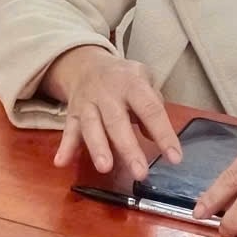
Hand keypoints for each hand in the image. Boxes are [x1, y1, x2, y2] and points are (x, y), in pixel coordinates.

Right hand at [47, 49, 183, 183]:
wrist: (87, 64)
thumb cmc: (124, 79)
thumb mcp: (145, 81)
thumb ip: (153, 106)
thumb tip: (154, 137)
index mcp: (132, 84)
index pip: (150, 110)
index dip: (163, 134)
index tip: (175, 157)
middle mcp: (107, 93)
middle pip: (117, 122)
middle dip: (128, 148)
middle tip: (140, 173)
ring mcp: (87, 103)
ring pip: (91, 127)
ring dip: (97, 147)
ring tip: (105, 167)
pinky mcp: (72, 113)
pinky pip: (68, 131)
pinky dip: (64, 147)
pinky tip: (61, 162)